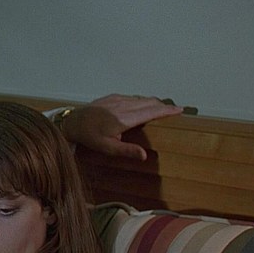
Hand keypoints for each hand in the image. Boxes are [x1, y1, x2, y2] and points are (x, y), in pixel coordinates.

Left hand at [66, 94, 182, 159]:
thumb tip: (144, 156)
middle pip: (150, 102)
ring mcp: (118, 99)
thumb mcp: (107, 148)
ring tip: (162, 109)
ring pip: (142, 99)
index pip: (151, 111)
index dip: (167, 110)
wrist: (73, 122)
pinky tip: (143, 107)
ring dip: (153, 103)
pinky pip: (133, 97)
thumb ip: (126, 151)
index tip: (180, 110)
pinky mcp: (113, 96)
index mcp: (124, 118)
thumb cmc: (90, 137)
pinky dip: (142, 101)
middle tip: (175, 111)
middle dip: (163, 106)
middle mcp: (123, 105)